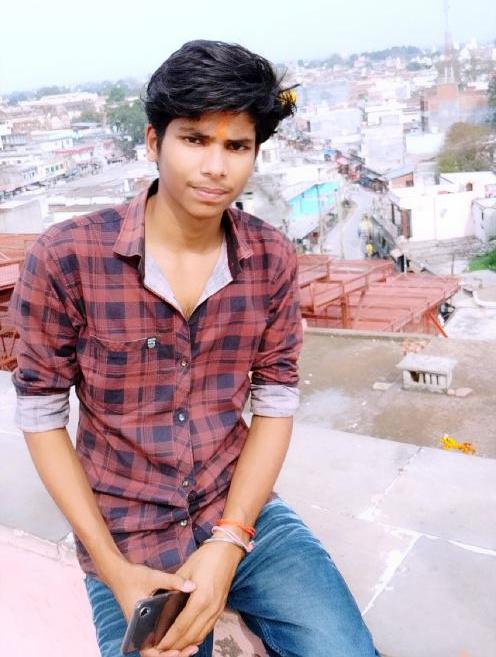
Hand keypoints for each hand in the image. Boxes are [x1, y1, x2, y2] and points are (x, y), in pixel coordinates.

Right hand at [104, 559, 198, 656]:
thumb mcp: (153, 577)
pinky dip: (171, 639)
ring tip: (192, 645)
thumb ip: (172, 581)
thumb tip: (192, 586)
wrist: (119, 573)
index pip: (148, 651)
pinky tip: (186, 634)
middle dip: (174, 654)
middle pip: (156, 653)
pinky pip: (159, 637)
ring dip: (174, 649)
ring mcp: (144, 627)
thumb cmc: (132, 577)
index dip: (164, 655)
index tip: (178, 651)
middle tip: (192, 649)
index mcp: (137, 625)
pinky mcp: (148, 622)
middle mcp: (140, 629)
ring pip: (158, 647)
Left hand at [154, 540, 243, 655]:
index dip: (168, 637)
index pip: (181, 626)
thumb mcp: (185, 571)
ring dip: (186, 644)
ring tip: (172, 646)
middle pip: (191, 635)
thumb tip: (162, 611)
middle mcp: (211, 608)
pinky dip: (197, 637)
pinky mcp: (221, 609)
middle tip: (161, 649)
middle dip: (175, 645)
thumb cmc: (205, 557)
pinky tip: (188, 638)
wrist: (227, 550)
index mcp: (201, 599)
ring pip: (201, 635)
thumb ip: (174, 592)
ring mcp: (218, 610)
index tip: (157, 644)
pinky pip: (208, 629)